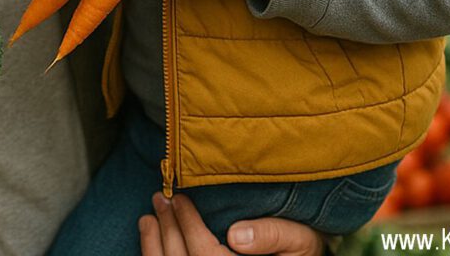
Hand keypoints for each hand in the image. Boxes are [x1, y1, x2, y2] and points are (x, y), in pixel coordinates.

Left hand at [139, 192, 326, 255]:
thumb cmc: (301, 252)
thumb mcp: (298, 240)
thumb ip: (272, 236)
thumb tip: (236, 235)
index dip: (188, 226)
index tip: (179, 199)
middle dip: (168, 229)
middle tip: (159, 199)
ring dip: (154, 247)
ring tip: (148, 218)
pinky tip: (151, 241)